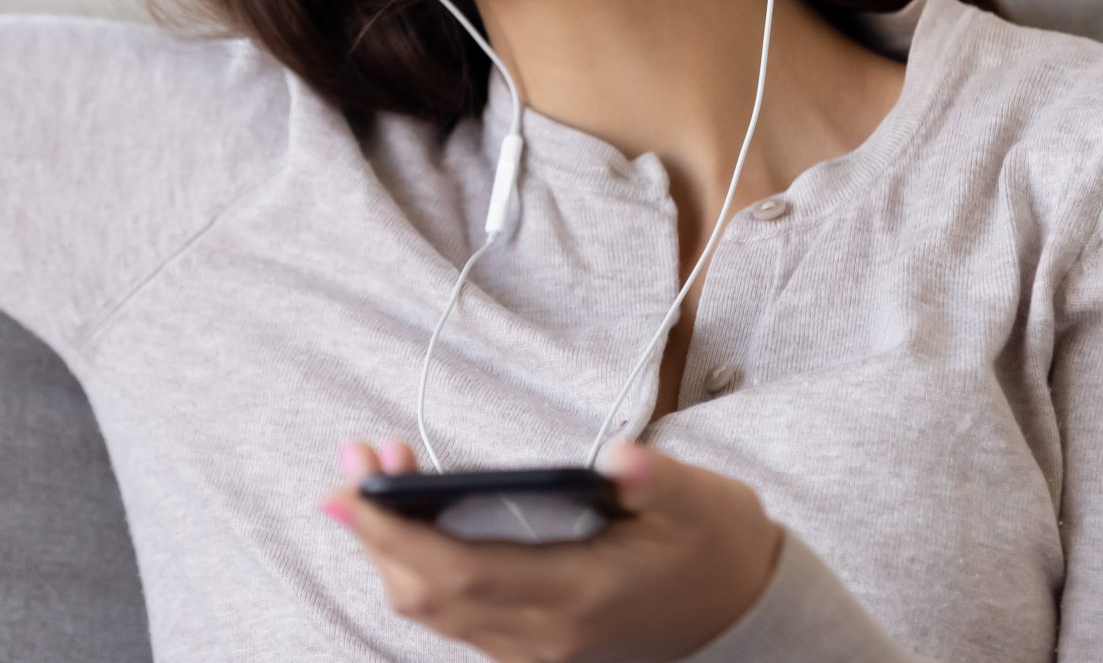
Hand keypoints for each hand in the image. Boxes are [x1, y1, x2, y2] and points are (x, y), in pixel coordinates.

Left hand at [321, 435, 784, 662]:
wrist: (751, 620)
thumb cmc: (720, 550)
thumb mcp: (703, 504)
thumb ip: (657, 482)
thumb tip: (620, 459)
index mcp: (578, 594)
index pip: (457, 571)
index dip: (394, 531)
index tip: (355, 482)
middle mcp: (545, 634)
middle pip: (427, 597)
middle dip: (375, 533)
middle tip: (351, 463)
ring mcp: (539, 649)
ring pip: (437, 613)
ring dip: (392, 552)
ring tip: (373, 483)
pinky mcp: (540, 647)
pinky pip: (460, 618)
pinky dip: (423, 573)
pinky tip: (416, 526)